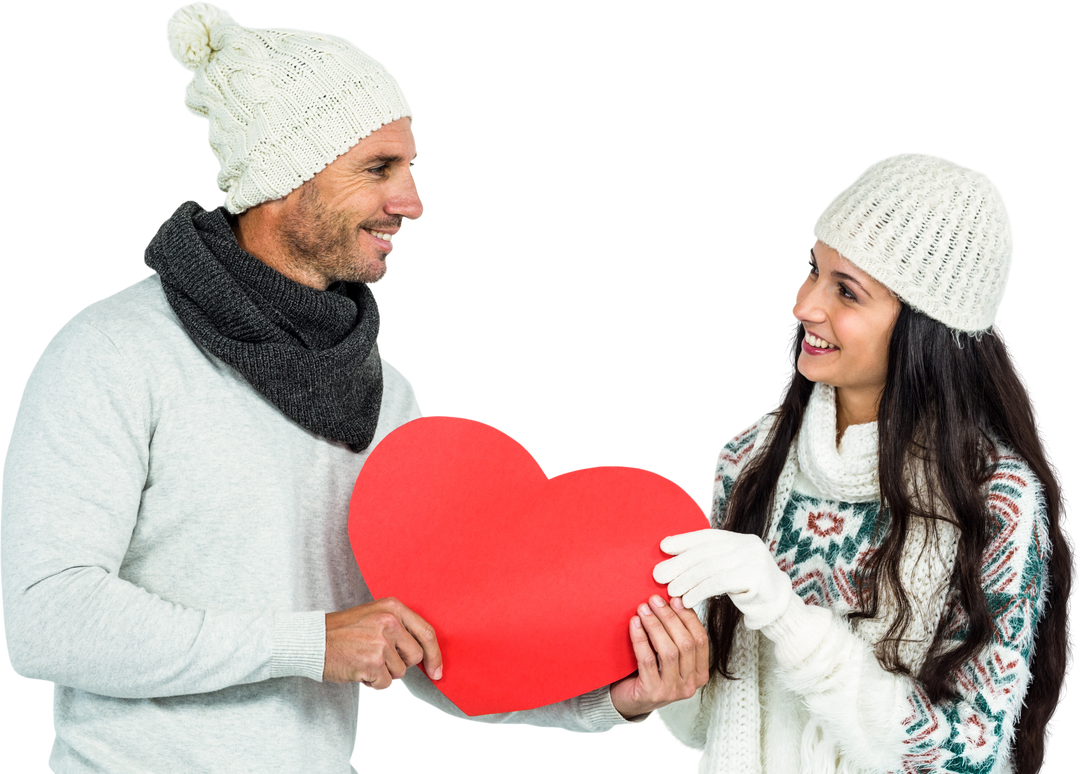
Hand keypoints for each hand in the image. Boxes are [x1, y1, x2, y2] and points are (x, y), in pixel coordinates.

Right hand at [323, 597, 441, 690]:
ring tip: (364, 662)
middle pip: (415, 656)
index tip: (437, 671)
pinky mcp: (371, 662)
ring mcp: (380, 642)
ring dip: (383, 674)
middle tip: (379, 659)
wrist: (311, 641)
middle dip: (400, 664)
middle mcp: (389, 622)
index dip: (435, 655)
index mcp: (392, 607)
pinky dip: (373, 684)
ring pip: (400, 672)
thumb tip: (424, 653)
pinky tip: (360, 673)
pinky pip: (385, 684)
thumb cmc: (341, 631)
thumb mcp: (373, 615)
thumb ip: (398, 627)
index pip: (426, 633)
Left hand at [609, 595, 709, 718]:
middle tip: (655, 600)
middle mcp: (690, 685)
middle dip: (670, 618)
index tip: (675, 599)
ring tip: (643, 609)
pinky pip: (647, 660)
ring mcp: (672, 691)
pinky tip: (634, 624)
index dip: (689, 617)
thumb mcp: (668, 656)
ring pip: (669, 651)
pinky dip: (641, 638)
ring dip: (655, 625)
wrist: (628, 700)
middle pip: (686, 644)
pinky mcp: (652, 692)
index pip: (701, 640)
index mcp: (699, 674)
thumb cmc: (648, 672)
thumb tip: (674, 600)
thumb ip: (675, 636)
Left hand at [653, 529, 793, 629]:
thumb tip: (672, 561)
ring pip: (710, 567)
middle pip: (705, 552)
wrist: (778, 608)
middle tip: (659, 574)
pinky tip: (687, 600)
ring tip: (671, 590)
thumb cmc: (747, 590)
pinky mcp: (754, 577)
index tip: (663, 546)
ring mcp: (753, 559)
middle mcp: (747, 544)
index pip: (707, 536)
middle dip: (679, 563)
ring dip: (686, 579)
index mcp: (740, 539)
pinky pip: (718, 582)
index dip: (684, 540)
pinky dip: (699, 591)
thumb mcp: (728, 570)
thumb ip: (708, 562)